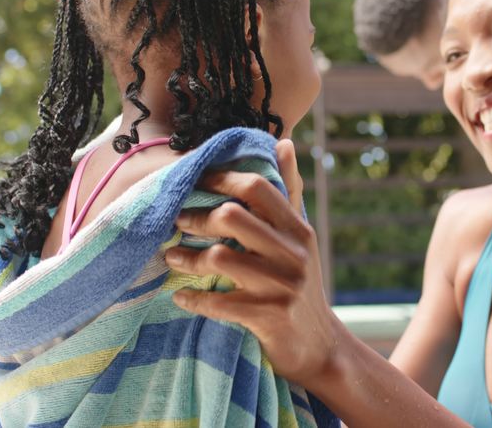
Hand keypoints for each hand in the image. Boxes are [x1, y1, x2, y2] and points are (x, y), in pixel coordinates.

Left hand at [166, 139, 340, 383]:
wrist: (321, 348)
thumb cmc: (301, 285)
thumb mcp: (300, 239)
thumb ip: (289, 192)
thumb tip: (284, 142)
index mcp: (299, 230)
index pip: (258, 187)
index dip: (221, 179)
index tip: (195, 182)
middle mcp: (294, 254)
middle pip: (234, 216)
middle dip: (197, 216)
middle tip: (176, 221)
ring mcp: (283, 287)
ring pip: (221, 259)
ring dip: (187, 257)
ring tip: (170, 257)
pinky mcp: (270, 318)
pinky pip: (219, 303)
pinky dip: (194, 299)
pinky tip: (180, 296)